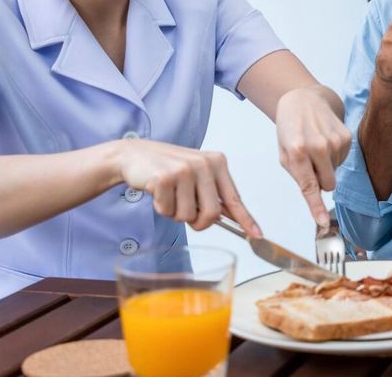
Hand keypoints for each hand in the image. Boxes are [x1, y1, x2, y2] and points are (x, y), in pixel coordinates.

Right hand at [116, 139, 260, 236]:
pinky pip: (168, 211)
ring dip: (175, 213)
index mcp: (217, 163)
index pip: (234, 198)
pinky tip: (157, 191)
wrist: (134, 155)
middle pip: (212, 214)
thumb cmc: (168, 168)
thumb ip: (214, 195)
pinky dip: (161, 208)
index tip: (257, 235)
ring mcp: (184, 170)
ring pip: (187, 216)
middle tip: (185, 211)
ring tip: (169, 194)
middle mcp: (204, 164)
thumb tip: (235, 219)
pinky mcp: (164, 178)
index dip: (246, 220)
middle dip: (198, 222)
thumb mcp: (197, 176)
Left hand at [276, 86, 352, 227]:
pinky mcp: (347, 136)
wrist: (305, 99)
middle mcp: (318, 146)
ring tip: (316, 145)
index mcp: (297, 151)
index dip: (316, 207)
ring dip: (326, 165)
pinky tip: (325, 140)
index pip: (309, 186)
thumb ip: (297, 174)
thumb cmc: (290, 128)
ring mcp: (335, 141)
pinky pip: (342, 161)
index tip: (322, 223)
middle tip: (310, 164)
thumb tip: (317, 192)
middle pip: (328, 185)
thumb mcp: (283, 151)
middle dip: (320, 181)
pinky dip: (334, 155)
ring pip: (335, 173)